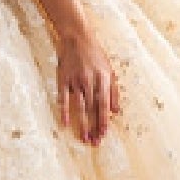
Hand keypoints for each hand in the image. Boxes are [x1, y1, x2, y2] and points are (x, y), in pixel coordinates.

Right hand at [56, 28, 120, 144]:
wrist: (77, 37)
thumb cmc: (95, 54)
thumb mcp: (109, 70)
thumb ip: (113, 91)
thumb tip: (116, 111)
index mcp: (103, 78)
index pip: (104, 104)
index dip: (104, 120)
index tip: (104, 133)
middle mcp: (90, 80)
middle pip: (93, 108)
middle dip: (94, 126)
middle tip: (94, 142)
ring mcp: (76, 80)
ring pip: (80, 106)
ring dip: (82, 124)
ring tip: (83, 138)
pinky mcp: (63, 79)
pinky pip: (64, 98)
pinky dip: (65, 111)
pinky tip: (65, 123)